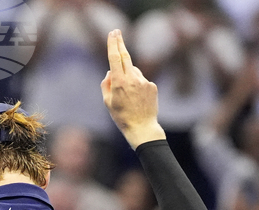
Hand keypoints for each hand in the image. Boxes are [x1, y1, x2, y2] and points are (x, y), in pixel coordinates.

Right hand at [102, 30, 165, 147]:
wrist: (142, 128)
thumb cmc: (121, 117)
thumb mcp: (108, 102)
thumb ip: (106, 84)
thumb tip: (110, 72)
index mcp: (119, 83)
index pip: (115, 58)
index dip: (113, 44)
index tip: (112, 33)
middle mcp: (132, 79)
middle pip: (125, 56)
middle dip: (120, 43)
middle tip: (117, 32)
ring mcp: (144, 81)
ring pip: (134, 71)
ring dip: (129, 75)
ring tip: (128, 95)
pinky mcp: (152, 86)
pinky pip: (142, 80)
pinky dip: (138, 85)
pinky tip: (138, 99)